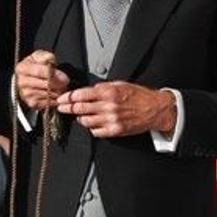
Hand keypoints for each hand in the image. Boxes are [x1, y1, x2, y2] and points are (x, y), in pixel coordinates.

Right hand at [15, 51, 68, 110]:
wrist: (26, 79)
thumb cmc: (34, 66)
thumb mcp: (39, 56)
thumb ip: (46, 56)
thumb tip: (51, 61)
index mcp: (22, 68)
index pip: (41, 72)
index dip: (55, 74)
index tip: (64, 76)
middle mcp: (22, 82)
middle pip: (47, 85)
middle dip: (59, 84)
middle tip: (64, 82)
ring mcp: (26, 94)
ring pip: (49, 94)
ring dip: (58, 92)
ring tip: (59, 87)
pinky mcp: (32, 103)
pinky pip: (48, 102)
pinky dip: (55, 99)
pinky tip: (54, 93)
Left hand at [56, 83, 176, 138]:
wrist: (155, 109)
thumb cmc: (138, 95)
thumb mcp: (119, 84)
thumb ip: (102, 88)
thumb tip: (86, 91)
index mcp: (108, 92)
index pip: (80, 95)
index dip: (67, 97)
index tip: (61, 98)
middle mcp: (108, 106)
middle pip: (80, 108)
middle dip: (67, 108)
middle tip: (61, 107)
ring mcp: (111, 120)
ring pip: (85, 121)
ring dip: (79, 118)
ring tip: (79, 115)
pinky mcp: (115, 130)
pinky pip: (95, 131)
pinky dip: (91, 128)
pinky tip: (92, 123)